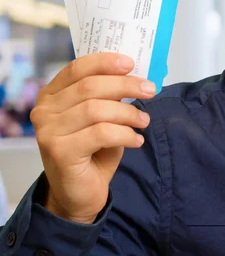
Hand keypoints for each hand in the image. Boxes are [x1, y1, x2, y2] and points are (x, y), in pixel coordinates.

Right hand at [30, 54, 155, 223]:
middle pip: (90, 86)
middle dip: (125, 85)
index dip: (105, 62)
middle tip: (150, 90)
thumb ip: (108, 96)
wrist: (79, 193)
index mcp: (51, 95)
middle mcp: (44, 111)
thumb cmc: (92, 151)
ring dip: (128, 113)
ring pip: (96, 109)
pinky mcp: (59, 151)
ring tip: (145, 121)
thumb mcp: (101, 117)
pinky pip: (101, 133)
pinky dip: (125, 134)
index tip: (130, 63)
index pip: (77, 68)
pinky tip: (136, 140)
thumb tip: (136, 76)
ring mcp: (48, 131)